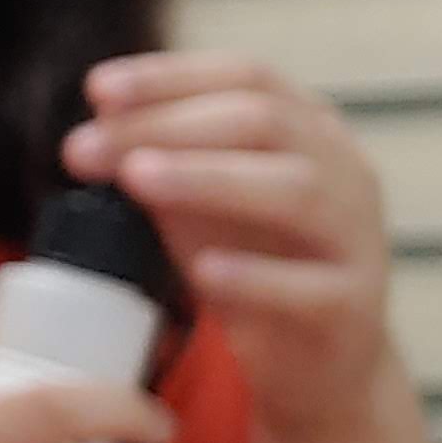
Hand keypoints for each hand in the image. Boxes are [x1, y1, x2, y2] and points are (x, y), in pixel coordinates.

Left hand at [65, 51, 395, 434]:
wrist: (316, 365)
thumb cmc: (252, 266)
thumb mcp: (200, 206)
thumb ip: (160, 162)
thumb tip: (97, 117)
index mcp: (309, 130)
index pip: (247, 77)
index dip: (171, 77)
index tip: (98, 89)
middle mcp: (344, 171)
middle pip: (266, 122)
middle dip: (167, 126)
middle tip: (85, 147)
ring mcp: (357, 239)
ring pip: (298, 191)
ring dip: (210, 178)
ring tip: (138, 178)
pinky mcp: (354, 309)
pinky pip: (311, 287)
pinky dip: (255, 277)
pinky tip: (203, 270)